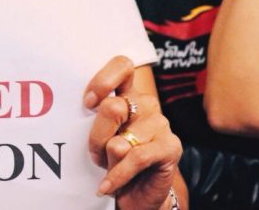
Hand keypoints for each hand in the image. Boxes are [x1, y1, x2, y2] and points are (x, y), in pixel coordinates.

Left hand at [85, 56, 181, 209]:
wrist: (137, 192)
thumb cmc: (113, 159)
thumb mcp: (98, 137)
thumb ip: (96, 120)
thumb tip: (97, 109)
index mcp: (127, 94)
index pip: (122, 66)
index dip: (103, 80)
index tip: (88, 103)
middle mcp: (146, 104)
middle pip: (112, 107)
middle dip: (96, 136)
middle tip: (95, 152)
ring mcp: (161, 123)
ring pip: (120, 139)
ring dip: (107, 160)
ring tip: (108, 168)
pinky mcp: (170, 146)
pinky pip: (135, 158)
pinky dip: (117, 175)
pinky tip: (107, 185)